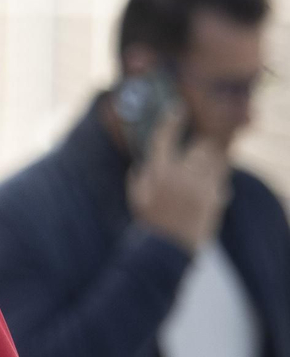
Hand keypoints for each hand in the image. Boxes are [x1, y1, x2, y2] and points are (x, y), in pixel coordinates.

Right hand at [128, 110, 229, 253]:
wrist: (168, 247)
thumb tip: (145, 157)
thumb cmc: (148, 220)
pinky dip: (215, 183)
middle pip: (202, 146)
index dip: (172, 120)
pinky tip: (204, 192)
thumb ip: (140, 174)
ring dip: (211, 162)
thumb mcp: (136, 196)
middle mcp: (182, 176)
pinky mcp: (215, 198)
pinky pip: (221, 181)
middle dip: (201, 146)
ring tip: (201, 170)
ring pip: (216, 162)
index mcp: (159, 172)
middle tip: (197, 149)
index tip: (178, 109)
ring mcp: (201, 187)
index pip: (166, 137)